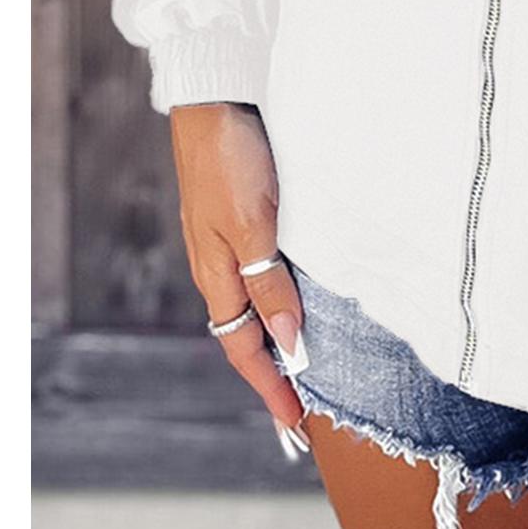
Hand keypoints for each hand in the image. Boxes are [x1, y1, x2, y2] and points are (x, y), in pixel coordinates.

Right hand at [170, 102, 310, 458]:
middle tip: (305, 417)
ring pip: (258, 308)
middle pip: (249, 337)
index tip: (296, 431)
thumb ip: (269, 283)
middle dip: (275, 379)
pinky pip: (266, 277)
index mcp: (218, 275)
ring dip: (281, 342)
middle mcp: (223, 266)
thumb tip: (290, 343)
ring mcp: (233, 242)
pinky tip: (305, 303)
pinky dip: (284, 303)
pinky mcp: (248, 217)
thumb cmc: (231, 159)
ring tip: (311, 372)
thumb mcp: (254, 225)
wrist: (217, 97)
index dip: (271, 391)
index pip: (246, 351)